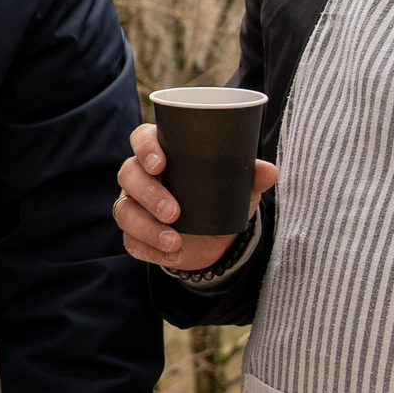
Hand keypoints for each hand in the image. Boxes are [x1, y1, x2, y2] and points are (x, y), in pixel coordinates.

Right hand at [115, 122, 275, 271]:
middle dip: (149, 193)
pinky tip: (172, 254)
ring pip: (125, 211)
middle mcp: (140, 175)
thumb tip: (269, 170)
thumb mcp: (239, 187)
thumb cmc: (219, 198)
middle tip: (175, 212)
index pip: (142, 138)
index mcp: (161, 152)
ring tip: (175, 241)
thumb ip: (252, 176)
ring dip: (147, 227)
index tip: (161, 163)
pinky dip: (150, 250)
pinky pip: (131, 241)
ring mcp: (133, 205)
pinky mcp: (134, 233)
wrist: (216, 238)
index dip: (145, 148)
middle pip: (129, 175)